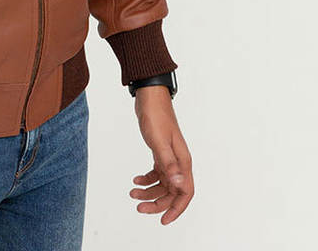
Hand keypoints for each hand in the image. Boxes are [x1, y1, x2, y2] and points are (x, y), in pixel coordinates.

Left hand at [129, 85, 193, 224]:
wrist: (149, 97)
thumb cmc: (156, 116)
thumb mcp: (158, 141)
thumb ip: (168, 163)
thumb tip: (179, 184)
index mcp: (183, 161)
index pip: (185, 193)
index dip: (176, 209)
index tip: (163, 220)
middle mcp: (179, 162)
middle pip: (172, 191)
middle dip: (157, 202)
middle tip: (139, 206)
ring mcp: (170, 157)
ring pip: (163, 183)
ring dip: (149, 191)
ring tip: (132, 193)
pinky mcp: (161, 152)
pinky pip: (157, 173)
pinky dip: (147, 179)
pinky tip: (136, 180)